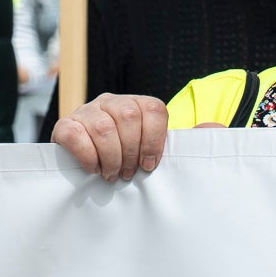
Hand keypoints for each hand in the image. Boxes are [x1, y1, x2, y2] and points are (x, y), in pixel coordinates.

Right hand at [51, 92, 168, 180]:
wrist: (82, 166)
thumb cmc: (122, 159)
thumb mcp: (149, 150)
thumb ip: (178, 141)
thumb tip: (211, 127)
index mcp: (134, 104)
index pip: (153, 109)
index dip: (154, 139)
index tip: (149, 164)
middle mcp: (109, 102)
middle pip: (128, 116)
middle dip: (131, 151)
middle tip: (128, 173)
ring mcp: (86, 111)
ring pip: (104, 127)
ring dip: (112, 158)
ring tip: (112, 175)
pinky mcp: (64, 125)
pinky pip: (76, 135)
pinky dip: (88, 157)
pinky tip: (93, 168)